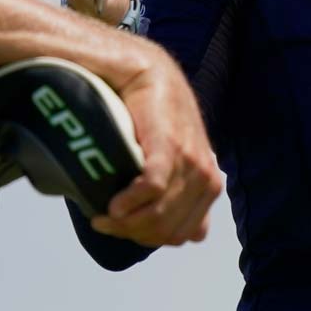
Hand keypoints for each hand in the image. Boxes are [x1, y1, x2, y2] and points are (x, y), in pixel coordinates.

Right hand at [88, 52, 221, 246]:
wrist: (148, 72)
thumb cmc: (153, 119)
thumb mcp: (174, 160)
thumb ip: (182, 195)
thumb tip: (186, 235)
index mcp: (209, 186)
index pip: (179, 235)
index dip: (144, 238)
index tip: (117, 227)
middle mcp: (206, 178)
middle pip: (167, 231)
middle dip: (131, 233)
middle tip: (103, 221)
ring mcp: (191, 163)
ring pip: (158, 216)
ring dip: (124, 222)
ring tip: (101, 214)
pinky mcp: (170, 147)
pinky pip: (152, 189)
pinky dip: (129, 203)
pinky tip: (111, 204)